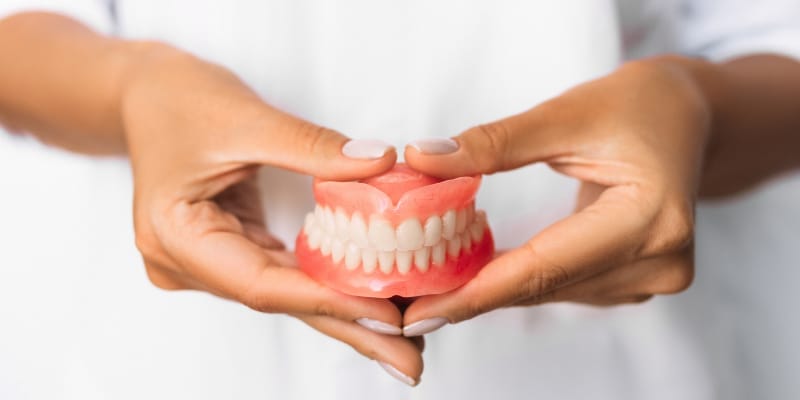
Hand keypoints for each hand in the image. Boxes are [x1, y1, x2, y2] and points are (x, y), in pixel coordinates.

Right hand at [122, 45, 422, 381]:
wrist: (145, 93)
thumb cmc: (179, 99)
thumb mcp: (248, 118)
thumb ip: (314, 147)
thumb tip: (380, 165)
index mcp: (176, 236)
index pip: (262, 284)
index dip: (329, 300)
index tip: (388, 315)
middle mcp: (187, 262)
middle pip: (279, 301)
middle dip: (348, 328)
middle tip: (408, 361)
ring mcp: (207, 260)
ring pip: (287, 293)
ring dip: (344, 312)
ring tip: (401, 340)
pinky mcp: (228, 249)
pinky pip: (284, 273)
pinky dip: (326, 285)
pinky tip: (368, 299)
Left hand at [403, 57, 707, 331]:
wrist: (688, 116)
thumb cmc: (637, 105)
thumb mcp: (565, 114)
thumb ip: (494, 143)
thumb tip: (423, 160)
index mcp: (650, 218)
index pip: (546, 267)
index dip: (477, 292)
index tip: (421, 311)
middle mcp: (660, 260)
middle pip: (546, 286)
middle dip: (473, 295)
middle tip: (410, 302)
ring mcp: (654, 276)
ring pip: (552, 291)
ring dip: (495, 288)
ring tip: (434, 284)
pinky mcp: (639, 278)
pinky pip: (565, 285)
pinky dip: (522, 278)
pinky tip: (481, 271)